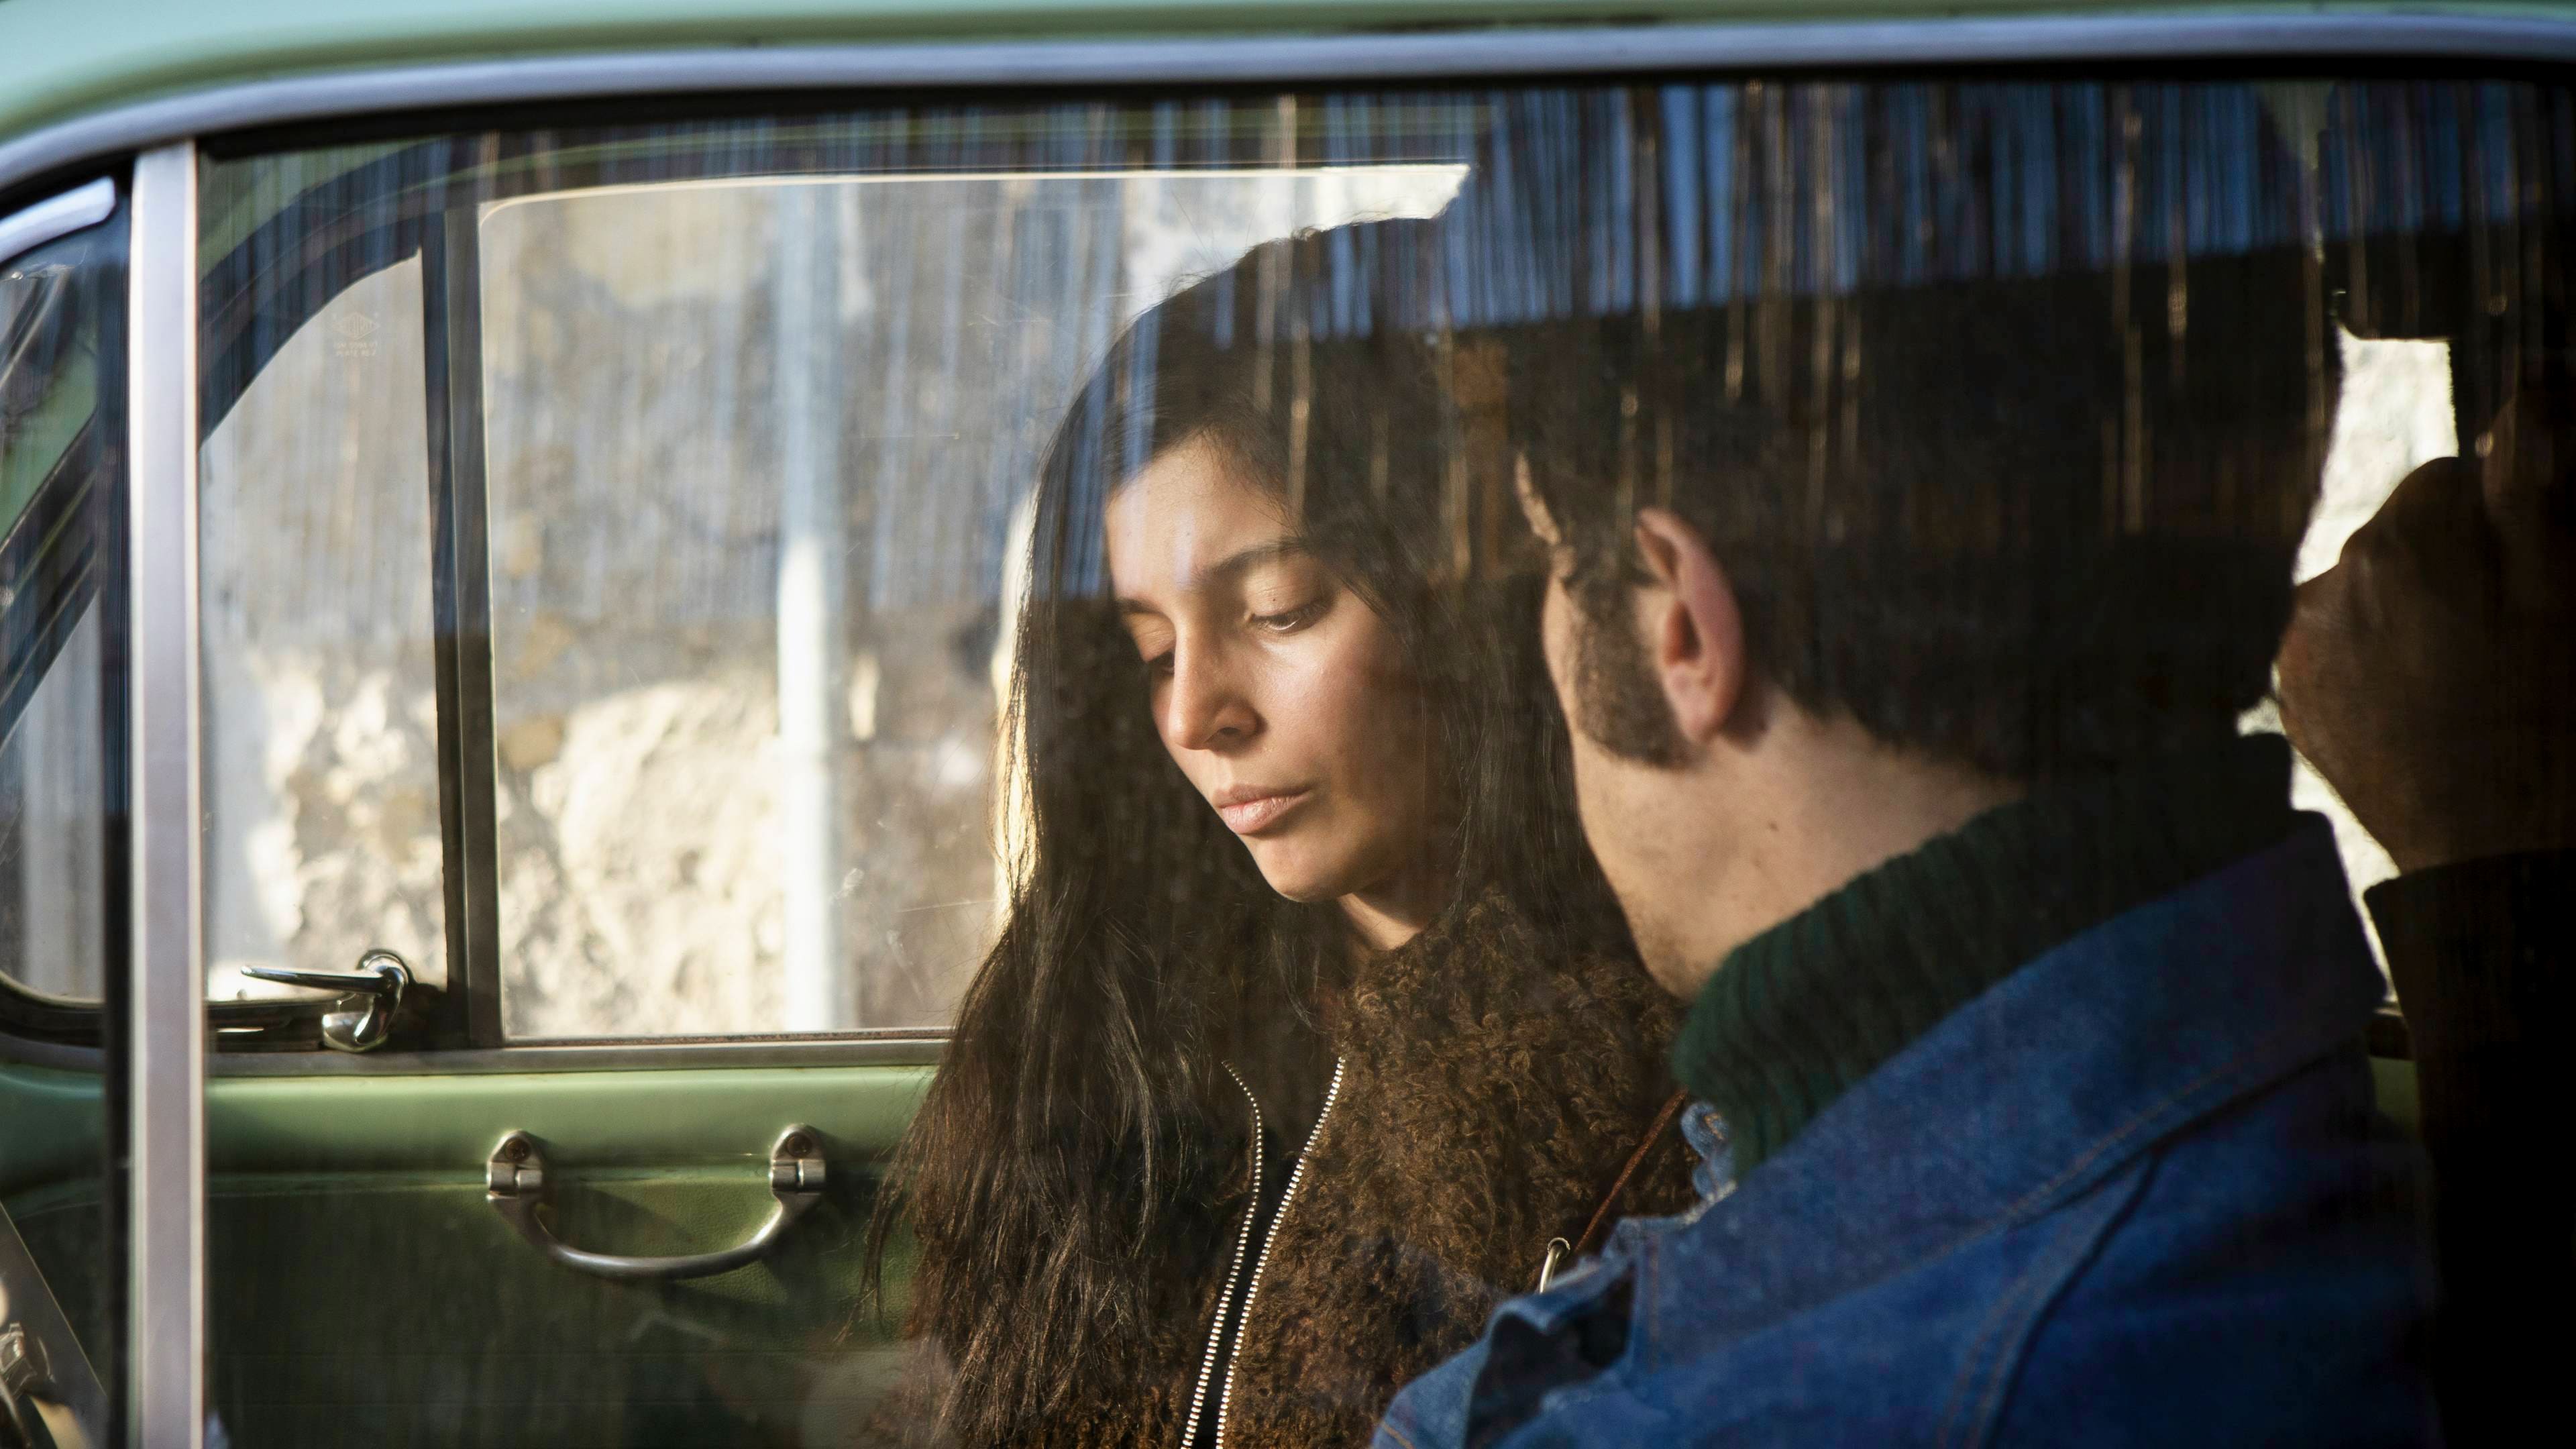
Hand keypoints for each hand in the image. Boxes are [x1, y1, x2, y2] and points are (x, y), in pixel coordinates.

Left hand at [2276, 383, 2575, 872]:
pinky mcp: (2300, 699)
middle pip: (2402, 536)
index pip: (2449, 478)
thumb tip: (2525, 399)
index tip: (2529, 562)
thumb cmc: (2554, 714)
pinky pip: (2342, 650)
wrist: (2503, 849)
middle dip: (2452, 562)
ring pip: (2370, 593)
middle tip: (2506, 629)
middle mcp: (2333, 583)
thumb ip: (2534, 477)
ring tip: (2468, 675)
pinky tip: (2428, 705)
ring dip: (2413, 613)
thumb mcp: (2567, 580)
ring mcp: (2307, 646)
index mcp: (2403, 541)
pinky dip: (2380, 662)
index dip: (2500, 516)